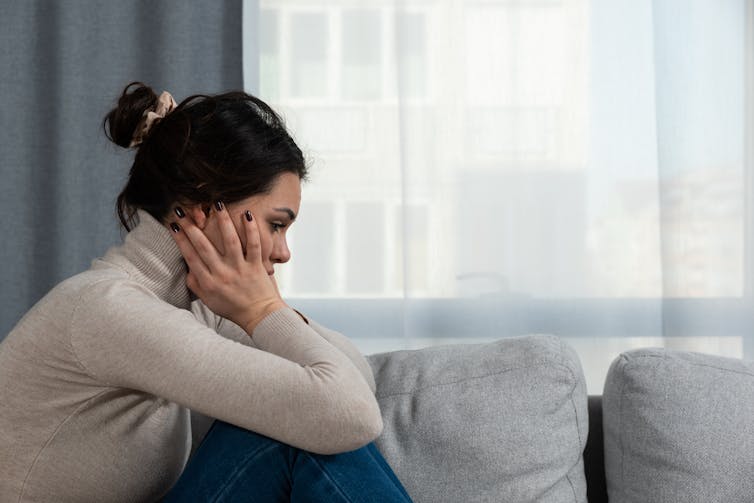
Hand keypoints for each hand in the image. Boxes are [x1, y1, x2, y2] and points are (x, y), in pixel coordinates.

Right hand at [169, 202, 285, 333]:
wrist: (259, 316)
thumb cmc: (232, 308)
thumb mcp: (208, 300)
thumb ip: (195, 284)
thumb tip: (187, 267)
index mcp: (208, 282)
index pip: (190, 257)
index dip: (180, 239)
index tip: (173, 225)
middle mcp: (223, 274)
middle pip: (204, 246)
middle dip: (192, 227)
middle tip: (184, 210)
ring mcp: (240, 269)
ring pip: (230, 241)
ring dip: (222, 221)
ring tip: (216, 203)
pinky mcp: (257, 266)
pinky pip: (254, 245)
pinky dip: (251, 230)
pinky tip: (247, 214)